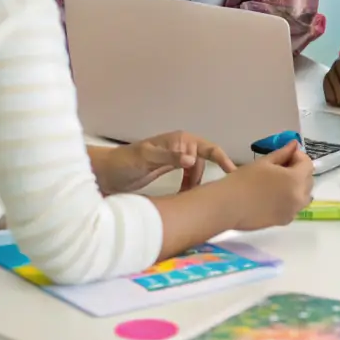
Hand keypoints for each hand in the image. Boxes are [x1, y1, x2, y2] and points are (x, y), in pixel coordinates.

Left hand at [95, 132, 235, 195]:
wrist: (105, 173)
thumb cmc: (123, 163)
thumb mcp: (146, 158)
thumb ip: (169, 157)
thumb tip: (193, 159)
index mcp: (179, 140)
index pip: (208, 148)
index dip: (223, 159)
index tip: (234, 174)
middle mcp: (180, 147)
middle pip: (205, 162)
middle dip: (208, 177)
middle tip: (210, 196)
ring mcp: (175, 157)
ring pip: (196, 171)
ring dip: (197, 184)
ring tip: (192, 198)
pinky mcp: (169, 168)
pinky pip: (188, 176)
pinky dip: (190, 185)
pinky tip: (185, 196)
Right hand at [222, 141, 314, 230]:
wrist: (228, 206)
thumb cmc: (245, 180)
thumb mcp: (265, 162)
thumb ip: (283, 153)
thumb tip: (294, 144)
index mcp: (295, 180)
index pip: (307, 164)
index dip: (297, 156)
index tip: (284, 154)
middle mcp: (299, 197)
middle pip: (308, 180)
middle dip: (299, 170)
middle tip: (281, 166)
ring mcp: (293, 211)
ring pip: (303, 195)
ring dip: (297, 186)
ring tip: (278, 182)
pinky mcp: (284, 221)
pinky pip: (295, 207)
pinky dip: (290, 199)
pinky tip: (274, 195)